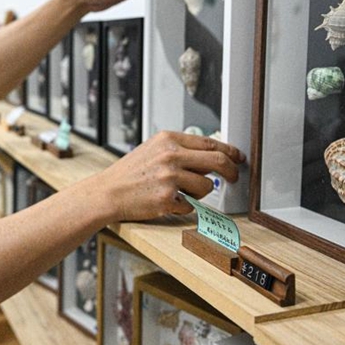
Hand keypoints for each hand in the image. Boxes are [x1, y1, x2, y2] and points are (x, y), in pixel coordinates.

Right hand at [84, 131, 245, 221]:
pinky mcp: (168, 198)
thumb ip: (179, 150)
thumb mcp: (153, 150)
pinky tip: (167, 201)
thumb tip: (211, 156)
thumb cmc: (129, 173)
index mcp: (168, 139)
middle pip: (217, 160)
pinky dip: (184, 205)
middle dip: (231, 170)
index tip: (237, 157)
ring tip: (181, 192)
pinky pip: (192, 204)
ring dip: (200, 192)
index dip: (229, 151)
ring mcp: (170, 177)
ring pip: (207, 185)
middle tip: (233, 177)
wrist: (108, 192)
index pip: (210, 142)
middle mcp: (171, 155)